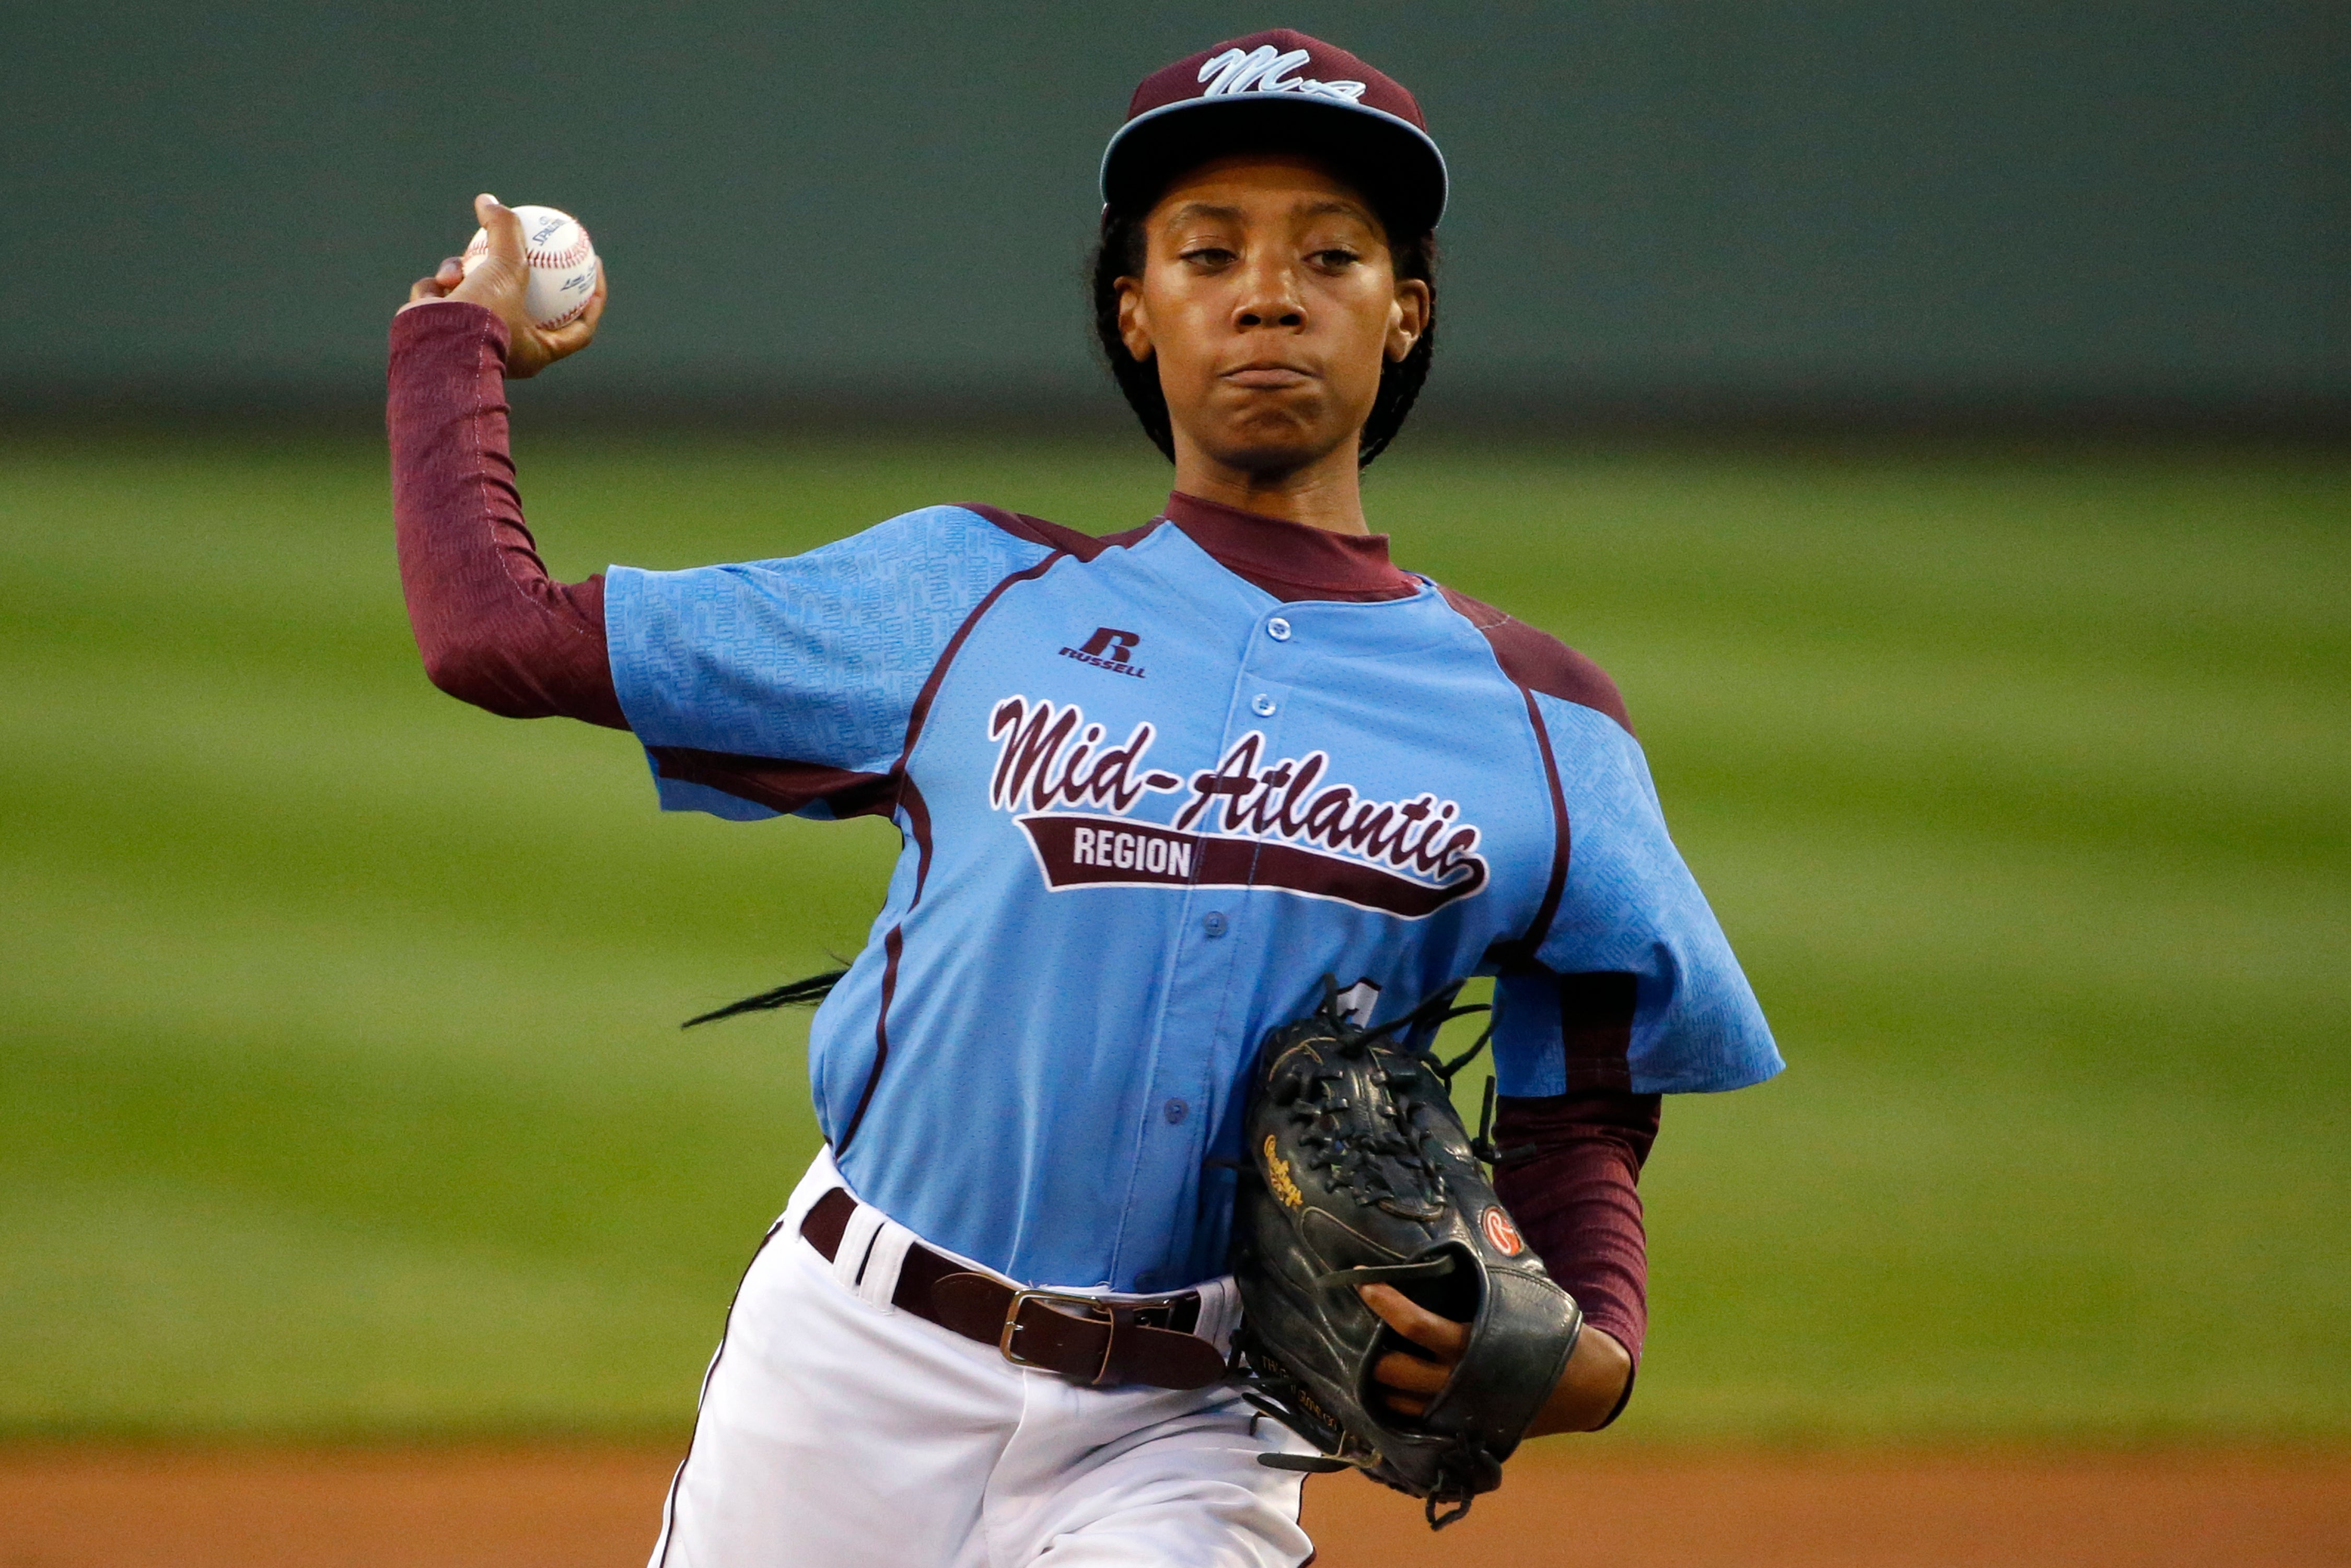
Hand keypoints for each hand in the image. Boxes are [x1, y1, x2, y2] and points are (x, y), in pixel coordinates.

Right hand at [401, 194, 606, 377]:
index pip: (580, 327)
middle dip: (512, 270)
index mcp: (538, 351)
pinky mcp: (441, 333)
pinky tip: (435, 286)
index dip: (593, 298)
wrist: (432, 349)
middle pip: (521, 302)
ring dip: (463, 273)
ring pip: (474, 292)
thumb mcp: (506, 267)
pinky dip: (438, 290)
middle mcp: (508, 350)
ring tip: (457, 271)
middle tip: (519, 242)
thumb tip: (489, 200)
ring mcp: (473, 342)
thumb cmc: (482, 318)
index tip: (593, 265)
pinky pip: (444, 300)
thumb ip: (506, 230)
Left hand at [1360, 1282, 1631, 1436]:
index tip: (1364, 1281)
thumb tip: (1437, 1254)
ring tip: (1364, 1358)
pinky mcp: (1463, 1432)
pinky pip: (1414, 1426)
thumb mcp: (1519, 1301)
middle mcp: (1462, 1386)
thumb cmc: (1549, 1331)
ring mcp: (1461, 1415)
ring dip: (1375, 1383)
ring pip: (1397, 1405)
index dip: (1385, 1302)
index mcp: (1476, 1347)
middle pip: (1394, 1372)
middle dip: (1369, 1351)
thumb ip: (1479, 1287)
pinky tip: (1385, 1389)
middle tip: (1357, 1328)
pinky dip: (1395, 1410)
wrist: (1586, 1386)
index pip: (1416, 1326)